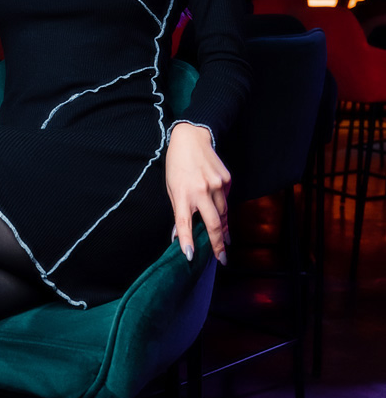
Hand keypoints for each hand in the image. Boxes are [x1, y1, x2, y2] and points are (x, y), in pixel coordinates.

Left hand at [165, 123, 230, 263]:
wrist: (192, 139)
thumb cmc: (177, 165)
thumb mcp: (171, 188)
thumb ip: (178, 211)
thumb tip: (179, 234)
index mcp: (183, 193)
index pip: (184, 222)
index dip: (187, 241)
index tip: (190, 256)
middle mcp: (201, 190)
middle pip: (214, 223)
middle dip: (218, 244)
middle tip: (222, 259)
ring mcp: (217, 185)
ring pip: (224, 214)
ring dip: (224, 230)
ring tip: (225, 242)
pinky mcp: (227, 180)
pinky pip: (226, 200)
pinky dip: (223, 208)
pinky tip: (219, 210)